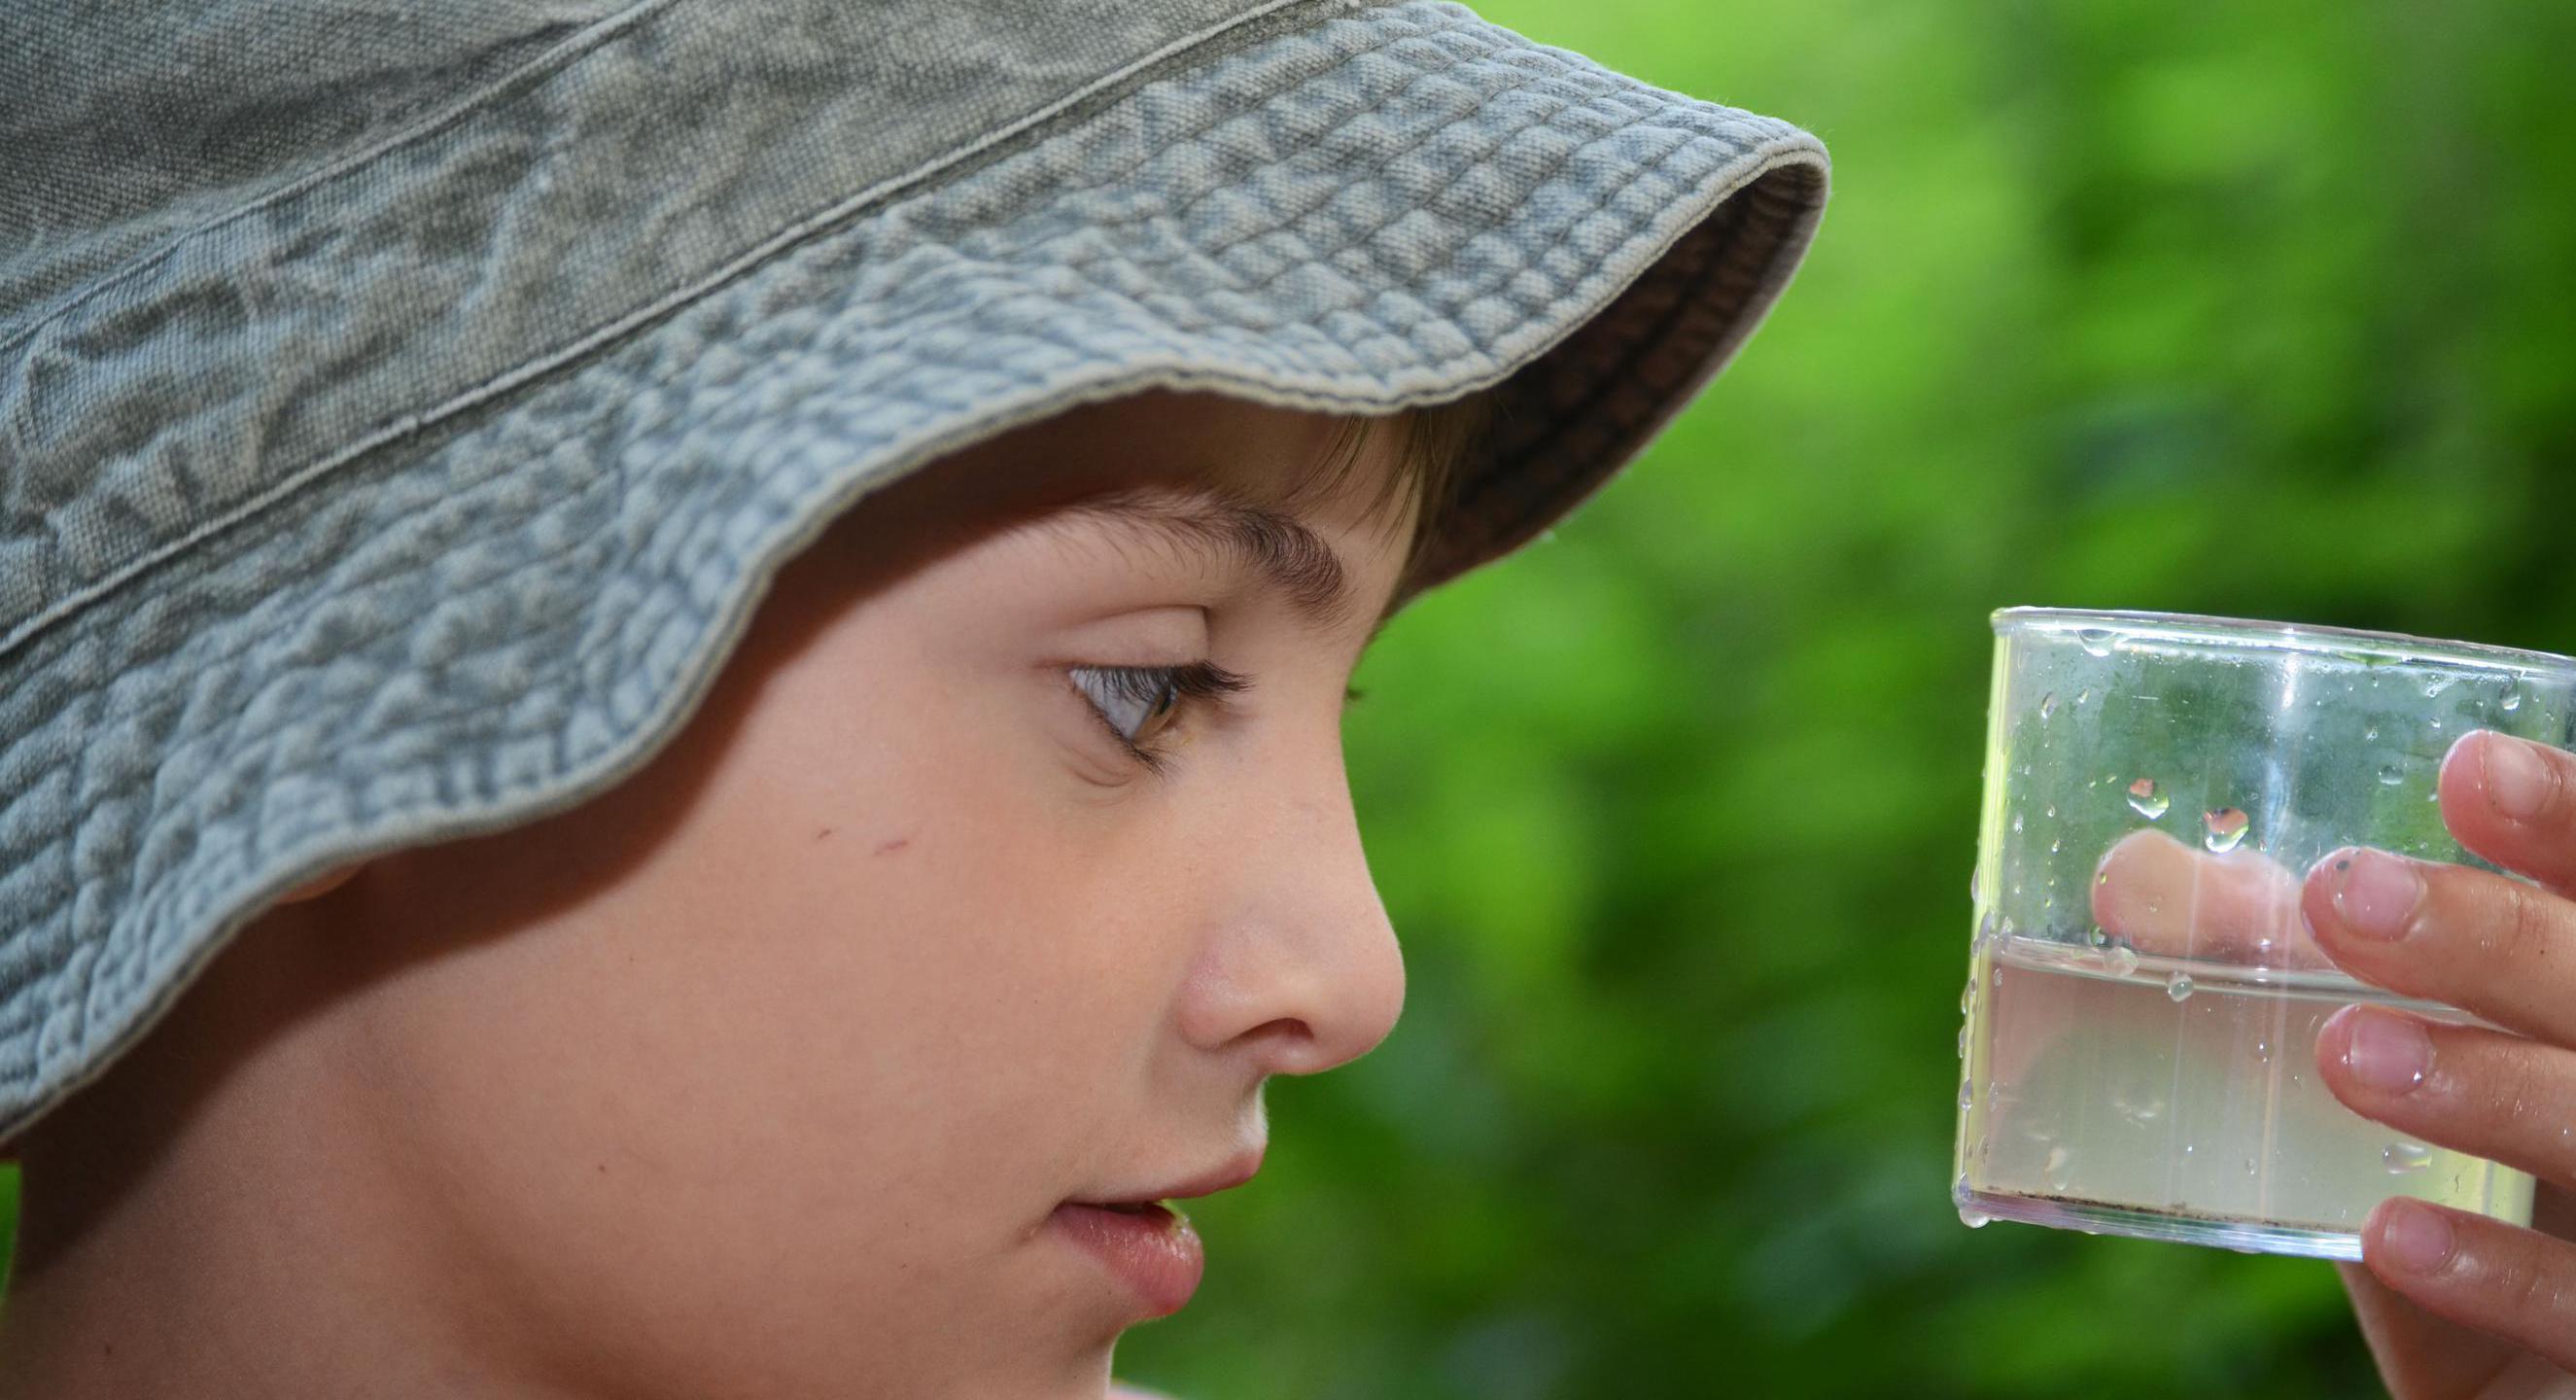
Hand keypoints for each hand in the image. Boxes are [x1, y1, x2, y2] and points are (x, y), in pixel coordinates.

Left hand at [2299, 730, 2575, 1393]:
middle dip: (2494, 938)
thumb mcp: (2379, 1124)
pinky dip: (2496, 1267)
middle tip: (2345, 896)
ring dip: (2488, 1084)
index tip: (2467, 766)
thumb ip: (2285, 1005)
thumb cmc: (2463, 1241)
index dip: (2569, 828)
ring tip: (2344, 1050)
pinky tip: (2391, 1231)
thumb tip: (2135, 879)